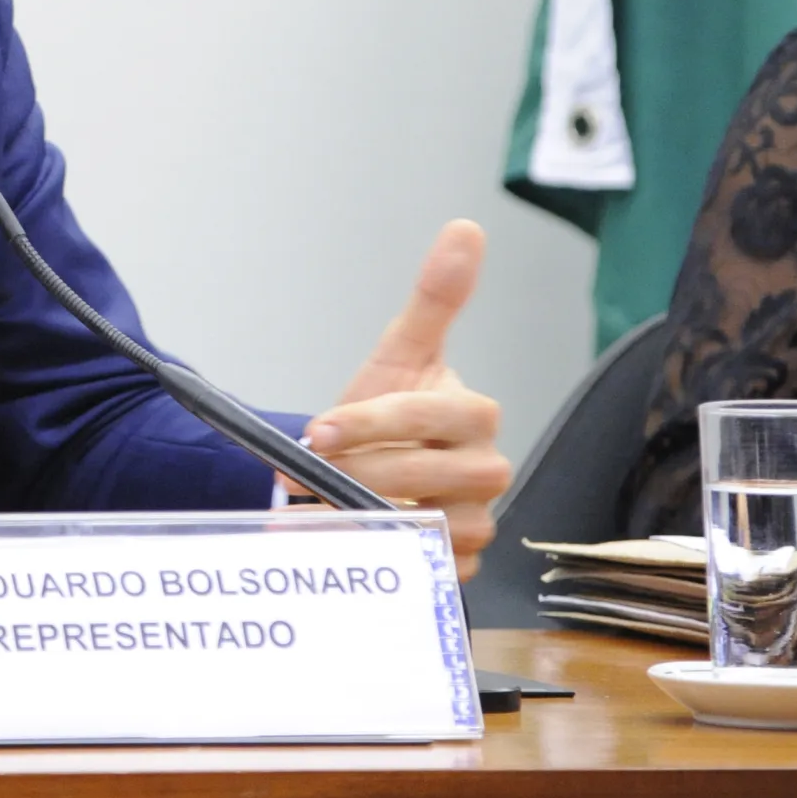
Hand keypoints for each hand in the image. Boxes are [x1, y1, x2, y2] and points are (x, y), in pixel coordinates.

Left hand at [301, 220, 512, 579]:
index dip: (375, 422)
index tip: (320, 428)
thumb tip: (465, 229)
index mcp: (477, 417)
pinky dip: (376, 557)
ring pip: (429, 527)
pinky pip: (421, 568)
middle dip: (362, 470)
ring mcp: (479, 522)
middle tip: (308, 468)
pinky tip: (339, 541)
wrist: (367, 468)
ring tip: (313, 504)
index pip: (433, 417)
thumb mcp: (400, 353)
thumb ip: (434, 296)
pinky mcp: (458, 566)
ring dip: (362, 516)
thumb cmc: (386, 410)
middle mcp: (488, 471)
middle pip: (430, 477)